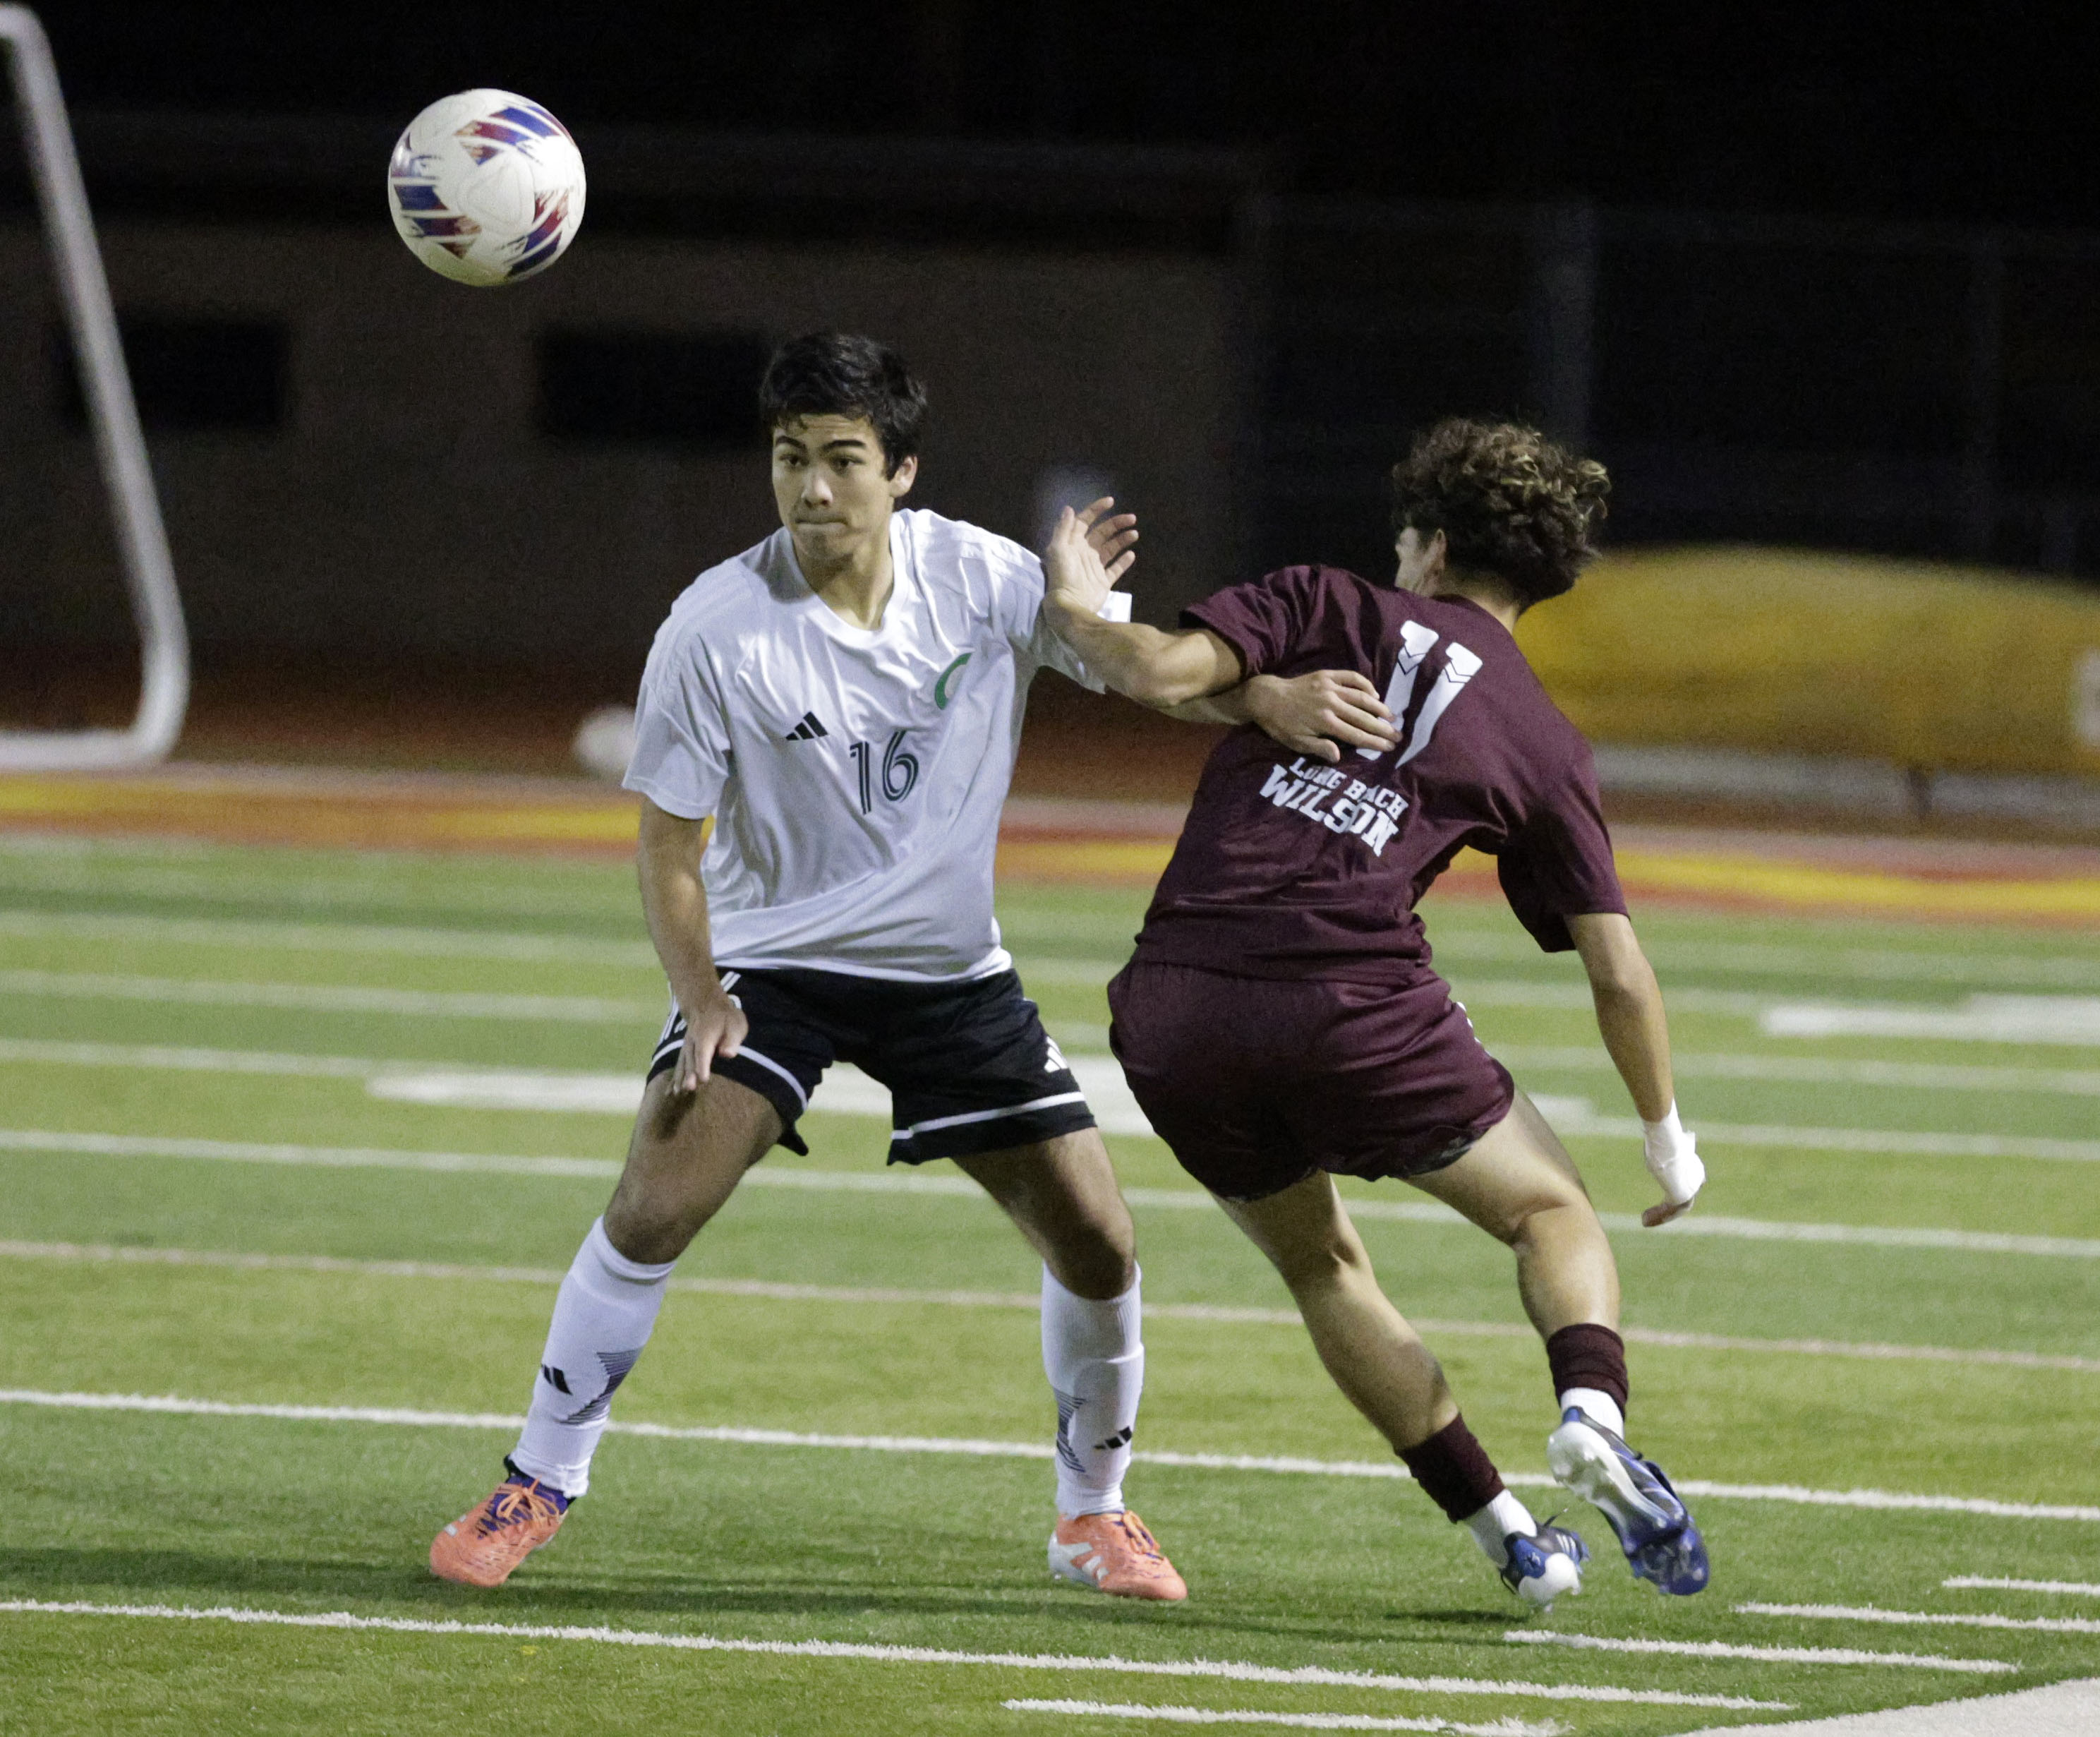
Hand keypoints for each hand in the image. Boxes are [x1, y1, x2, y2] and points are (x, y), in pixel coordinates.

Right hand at [671, 980, 748, 1092]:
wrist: (706, 1004)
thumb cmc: (726, 1018)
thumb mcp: (735, 1024)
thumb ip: (732, 1040)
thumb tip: (728, 1054)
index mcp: (706, 1036)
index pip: (703, 1052)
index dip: (702, 1065)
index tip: (703, 1079)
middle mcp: (692, 1042)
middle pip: (690, 1059)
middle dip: (689, 1074)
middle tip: (688, 1089)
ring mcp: (686, 1047)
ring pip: (682, 1063)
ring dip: (679, 1078)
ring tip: (677, 1093)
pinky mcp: (684, 1051)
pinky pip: (678, 1065)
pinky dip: (674, 1078)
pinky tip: (670, 1092)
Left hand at [1043, 498, 1136, 615]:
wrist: (1070, 604)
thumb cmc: (1062, 575)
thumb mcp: (1058, 549)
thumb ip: (1064, 528)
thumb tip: (1069, 508)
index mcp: (1073, 543)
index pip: (1084, 521)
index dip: (1096, 510)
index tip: (1110, 501)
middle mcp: (1084, 553)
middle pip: (1102, 533)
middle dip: (1116, 523)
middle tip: (1131, 518)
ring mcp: (1094, 567)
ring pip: (1111, 548)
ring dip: (1122, 539)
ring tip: (1134, 533)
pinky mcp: (1103, 581)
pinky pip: (1115, 569)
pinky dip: (1124, 561)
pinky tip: (1131, 554)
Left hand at [1245, 670, 1398, 761]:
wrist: (1266, 697)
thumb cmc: (1281, 724)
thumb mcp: (1296, 742)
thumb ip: (1318, 748)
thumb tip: (1339, 756)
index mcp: (1324, 723)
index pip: (1356, 735)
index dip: (1375, 742)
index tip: (1389, 747)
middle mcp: (1331, 703)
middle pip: (1364, 718)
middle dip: (1383, 728)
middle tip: (1398, 735)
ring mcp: (1330, 687)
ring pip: (1362, 697)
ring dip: (1379, 708)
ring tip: (1391, 717)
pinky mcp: (1326, 675)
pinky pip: (1351, 677)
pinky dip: (1365, 685)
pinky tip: (1374, 694)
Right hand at [1640, 1106, 1703, 1226]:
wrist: (1667, 1141)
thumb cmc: (1662, 1137)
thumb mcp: (1661, 1141)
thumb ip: (1661, 1142)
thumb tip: (1655, 1124)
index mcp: (1695, 1169)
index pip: (1687, 1186)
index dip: (1674, 1197)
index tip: (1662, 1202)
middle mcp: (1696, 1180)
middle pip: (1682, 1200)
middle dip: (1667, 1209)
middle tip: (1652, 1215)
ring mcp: (1690, 1189)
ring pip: (1676, 1208)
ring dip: (1661, 1216)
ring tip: (1645, 1221)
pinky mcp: (1682, 1196)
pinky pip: (1669, 1210)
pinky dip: (1657, 1215)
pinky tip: (1645, 1219)